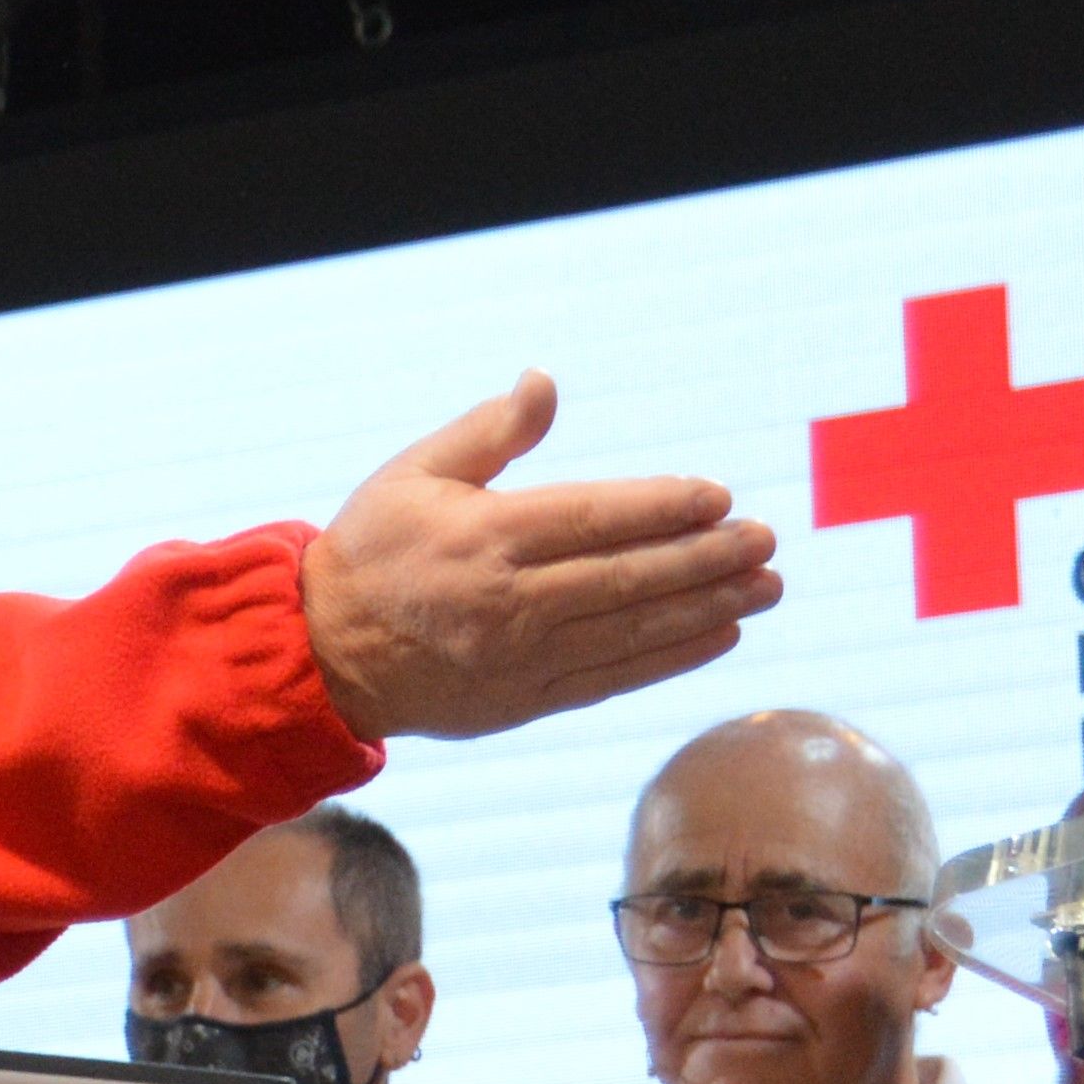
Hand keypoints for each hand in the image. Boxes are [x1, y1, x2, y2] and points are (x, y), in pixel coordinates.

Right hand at [300, 375, 781, 742]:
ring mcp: (519, 659)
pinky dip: (670, 659)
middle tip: (766, 540)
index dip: (663, 507)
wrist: (317, 656)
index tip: (719, 497)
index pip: (594, 519)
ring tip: (766, 586)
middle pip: (627, 577)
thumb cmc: (369, 553)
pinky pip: (612, 680)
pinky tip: (718, 634)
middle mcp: (508, 602)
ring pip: (631, 632)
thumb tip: (546, 381)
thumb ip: (490, 432)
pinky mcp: (523, 702)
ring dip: (706, 608)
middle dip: (706, 558)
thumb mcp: (413, 475)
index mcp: (485, 538)